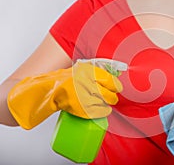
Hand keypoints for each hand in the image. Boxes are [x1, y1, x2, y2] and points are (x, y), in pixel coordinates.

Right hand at [7, 61, 122, 129]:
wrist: (49, 90)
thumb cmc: (67, 78)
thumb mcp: (82, 68)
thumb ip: (98, 70)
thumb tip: (116, 73)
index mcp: (89, 72)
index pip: (111, 81)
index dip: (116, 85)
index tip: (117, 87)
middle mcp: (87, 84)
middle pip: (109, 94)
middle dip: (113, 97)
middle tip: (112, 97)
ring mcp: (83, 98)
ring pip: (105, 104)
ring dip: (107, 104)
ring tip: (105, 102)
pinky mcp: (81, 109)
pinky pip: (99, 112)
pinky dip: (103, 111)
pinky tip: (102, 109)